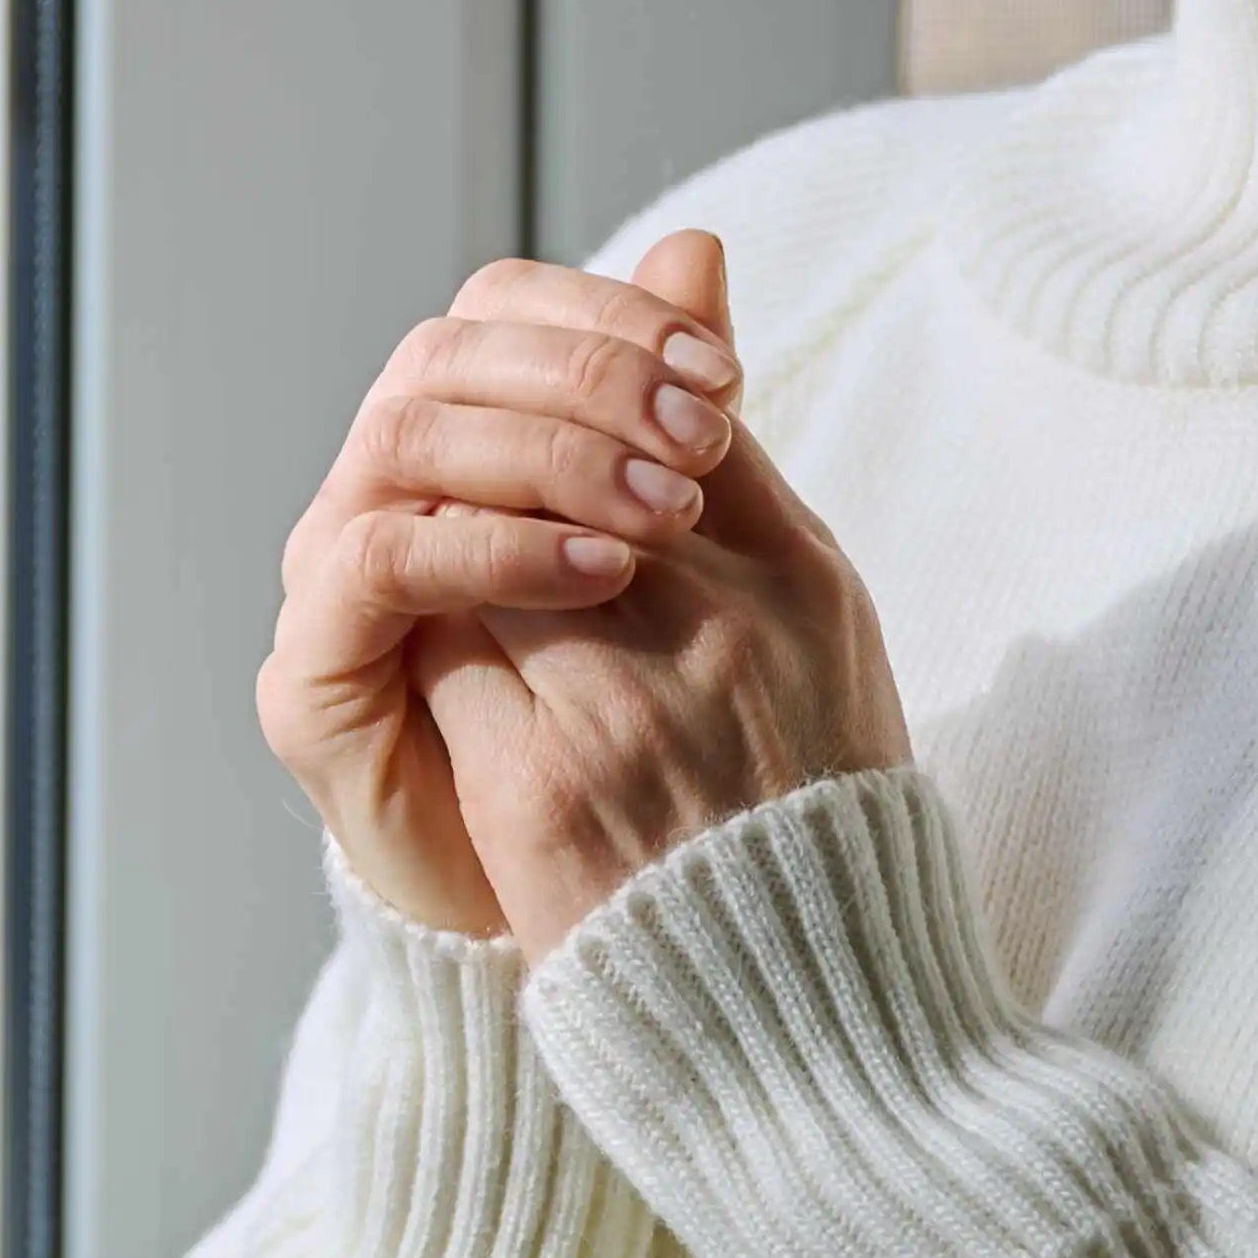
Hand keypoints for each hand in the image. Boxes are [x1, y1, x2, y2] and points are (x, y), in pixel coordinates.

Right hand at [258, 231, 754, 940]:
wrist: (620, 920)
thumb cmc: (652, 730)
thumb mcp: (685, 545)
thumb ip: (673, 405)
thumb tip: (703, 248)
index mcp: (464, 441)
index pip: (502, 312)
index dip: (609, 317)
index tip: (727, 370)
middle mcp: (382, 488)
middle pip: (446, 354)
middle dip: (587, 375)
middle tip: (707, 430)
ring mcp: (334, 572)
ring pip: (406, 435)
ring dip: (546, 450)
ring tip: (665, 506)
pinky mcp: (313, 666)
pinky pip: (385, 557)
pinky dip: (495, 546)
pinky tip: (607, 572)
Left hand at [412, 246, 909, 964]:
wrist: (805, 1012)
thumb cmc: (809, 794)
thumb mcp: (815, 609)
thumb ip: (733, 443)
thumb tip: (685, 245)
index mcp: (802, 584)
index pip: (666, 423)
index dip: (603, 414)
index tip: (587, 447)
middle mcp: (718, 634)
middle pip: (565, 476)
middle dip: (519, 471)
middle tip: (495, 497)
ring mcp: (624, 712)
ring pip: (490, 557)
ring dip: (468, 555)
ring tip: (483, 595)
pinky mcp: (540, 793)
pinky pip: (451, 663)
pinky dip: (442, 648)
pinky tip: (457, 676)